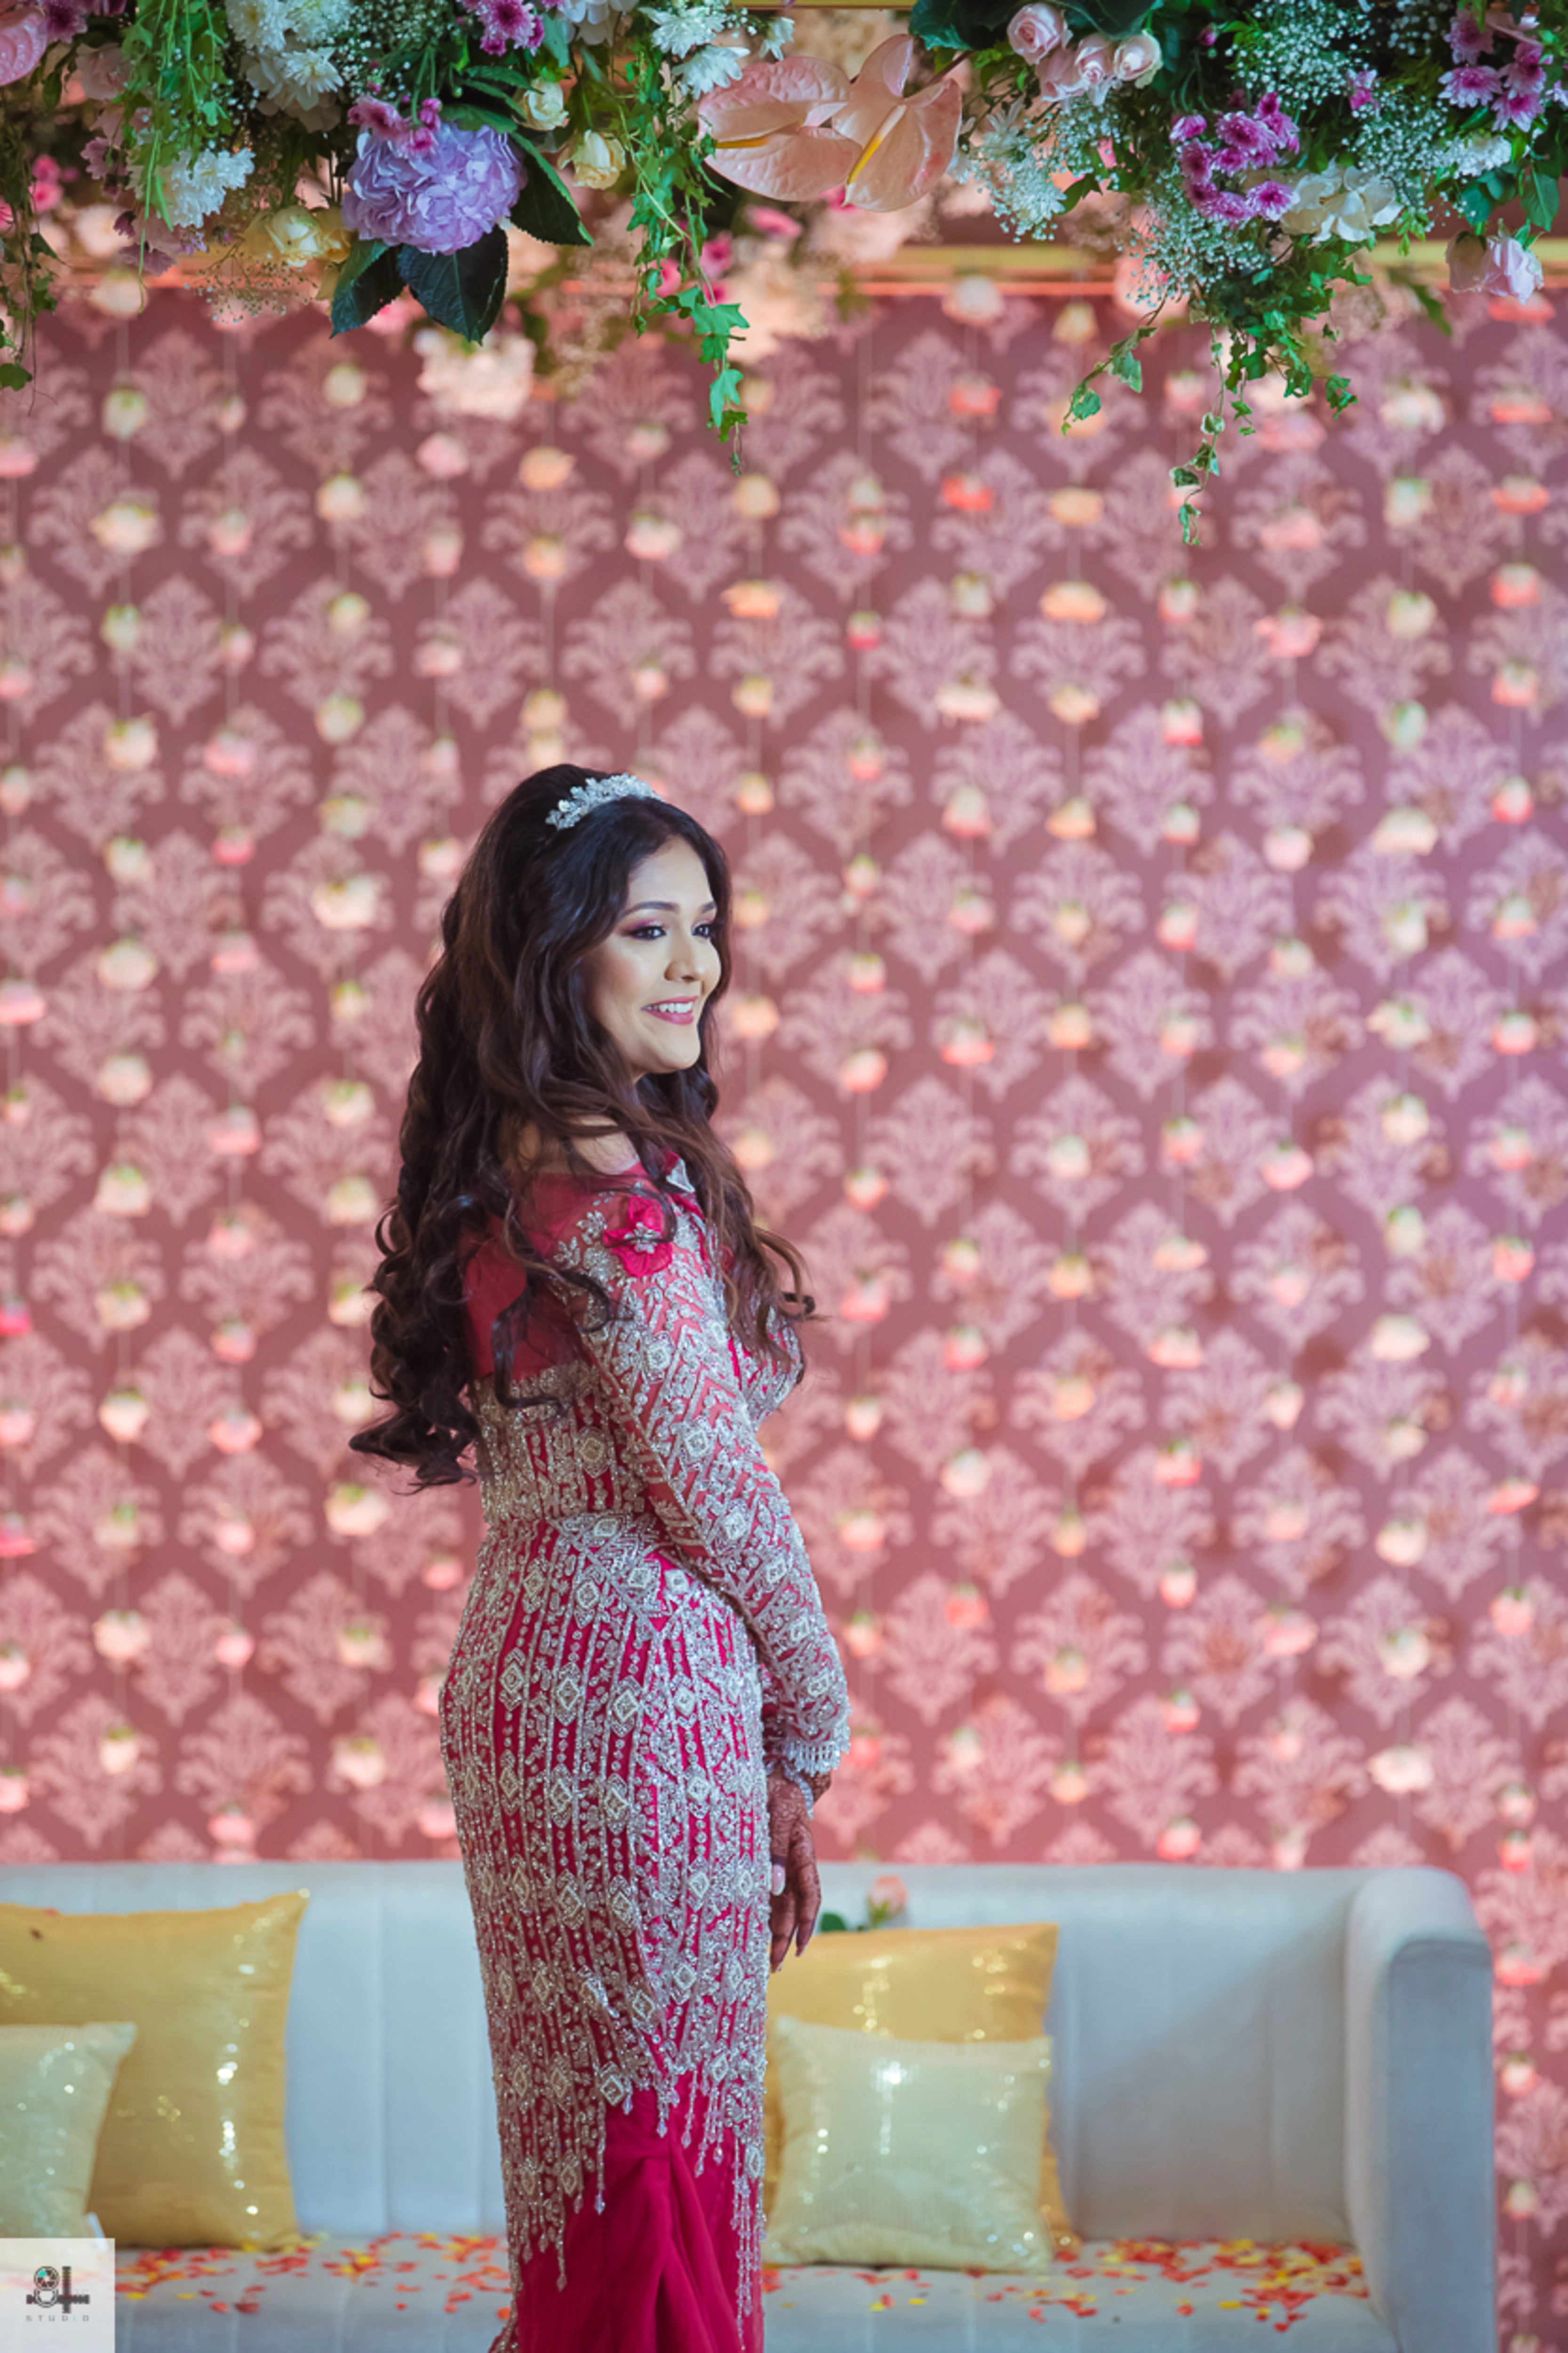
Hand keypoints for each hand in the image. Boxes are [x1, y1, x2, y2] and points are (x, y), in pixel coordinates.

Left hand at [766, 1770, 821, 1971]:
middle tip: (773, 1967)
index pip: (810, 1896)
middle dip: (785, 1938)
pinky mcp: (768, 1861)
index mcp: (804, 1854)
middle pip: (794, 1909)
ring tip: (765, 1959)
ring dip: (775, 1932)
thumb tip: (774, 1888)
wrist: (775, 1773)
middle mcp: (795, 1864)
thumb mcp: (776, 1815)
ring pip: (782, 1905)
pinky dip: (764, 1914)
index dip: (806, 1924)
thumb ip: (774, 1849)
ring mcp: (782, 1864)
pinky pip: (769, 1893)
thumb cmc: (777, 1790)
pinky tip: (755, 1930)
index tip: (799, 1949)